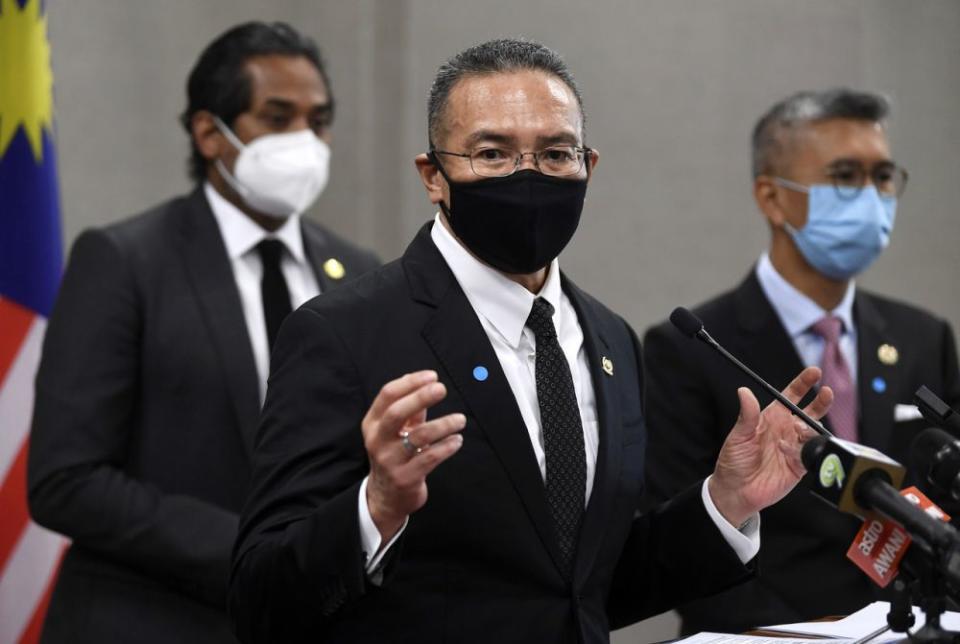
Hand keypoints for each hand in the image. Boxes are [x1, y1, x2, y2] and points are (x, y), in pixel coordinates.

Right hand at [362, 370, 465, 542]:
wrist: (385, 497)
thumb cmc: (393, 455)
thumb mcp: (394, 431)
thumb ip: (409, 409)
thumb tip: (420, 380)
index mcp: (372, 423)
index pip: (387, 395)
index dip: (410, 382)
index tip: (432, 376)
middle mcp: (377, 440)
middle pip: (397, 412)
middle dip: (421, 397)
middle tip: (442, 388)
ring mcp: (390, 460)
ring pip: (418, 436)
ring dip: (443, 424)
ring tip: (460, 419)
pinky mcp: (405, 478)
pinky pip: (430, 457)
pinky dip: (447, 446)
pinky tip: (457, 440)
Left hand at [709, 366, 832, 526]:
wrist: (736, 491)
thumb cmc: (733, 461)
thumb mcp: (738, 436)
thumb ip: (746, 415)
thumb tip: (744, 391)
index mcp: (771, 418)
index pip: (791, 396)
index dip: (803, 383)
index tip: (814, 372)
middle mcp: (785, 430)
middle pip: (810, 411)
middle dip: (821, 401)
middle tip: (827, 393)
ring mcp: (794, 447)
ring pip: (813, 432)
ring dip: (809, 429)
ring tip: (797, 430)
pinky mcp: (799, 465)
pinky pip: (810, 454)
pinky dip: (804, 451)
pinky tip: (788, 452)